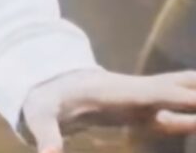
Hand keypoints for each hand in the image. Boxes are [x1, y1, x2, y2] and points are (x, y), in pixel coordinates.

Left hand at [21, 67, 195, 151]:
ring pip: (175, 95)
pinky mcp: (140, 112)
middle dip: (192, 88)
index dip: (172, 97)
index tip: (194, 99)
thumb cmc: (45, 99)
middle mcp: (131, 92)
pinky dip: (189, 115)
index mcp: (112, 92)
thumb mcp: (40, 115)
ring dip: (194, 93)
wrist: (47, 85)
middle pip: (171, 86)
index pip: (148, 93)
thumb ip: (46, 134)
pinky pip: (172, 114)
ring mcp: (139, 101)